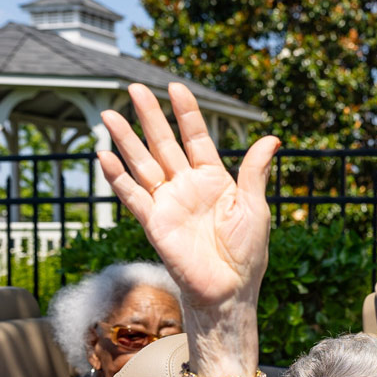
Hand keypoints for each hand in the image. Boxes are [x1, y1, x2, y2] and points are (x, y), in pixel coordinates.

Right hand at [97, 83, 278, 314]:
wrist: (230, 290)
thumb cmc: (247, 253)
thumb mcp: (255, 207)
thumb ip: (255, 171)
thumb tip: (272, 139)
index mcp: (213, 180)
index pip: (196, 138)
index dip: (186, 113)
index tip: (175, 87)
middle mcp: (187, 187)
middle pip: (163, 144)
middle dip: (149, 116)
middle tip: (134, 88)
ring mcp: (168, 204)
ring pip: (142, 164)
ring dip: (125, 139)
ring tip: (109, 114)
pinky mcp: (154, 223)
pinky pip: (132, 196)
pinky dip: (117, 177)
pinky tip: (104, 156)